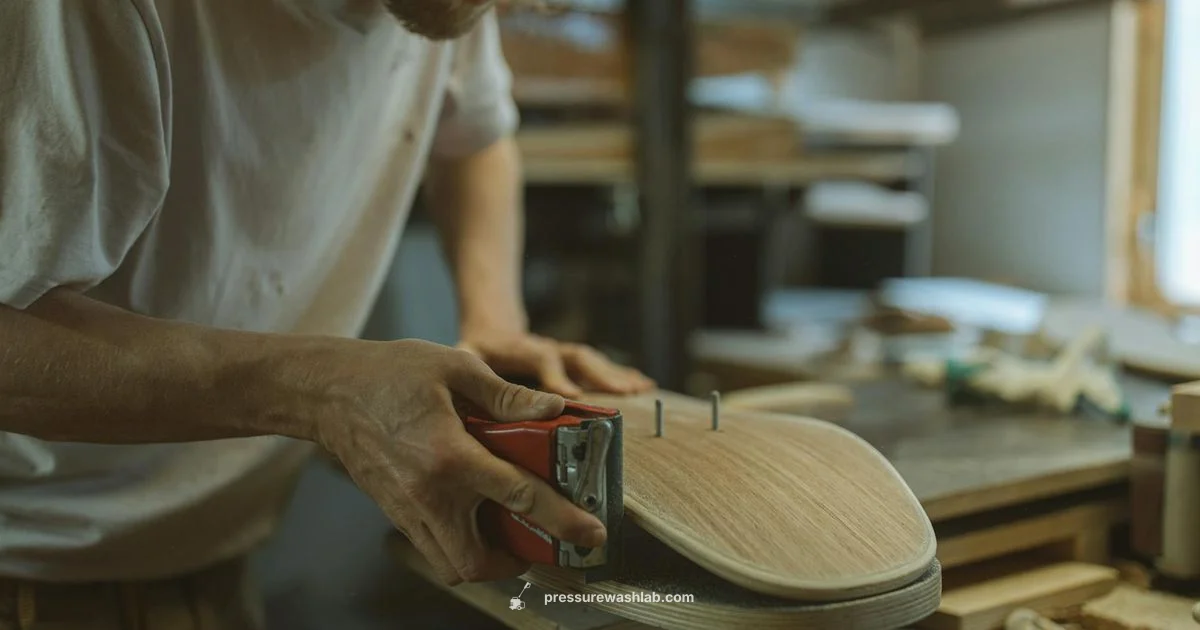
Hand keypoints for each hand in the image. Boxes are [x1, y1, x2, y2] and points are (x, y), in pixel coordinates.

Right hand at [309, 338, 605, 584]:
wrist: (328, 391)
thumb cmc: (389, 373)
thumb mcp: (455, 367)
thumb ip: (507, 395)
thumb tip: (554, 409)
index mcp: (449, 456)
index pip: (519, 499)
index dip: (563, 519)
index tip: (592, 533)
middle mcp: (429, 495)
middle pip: (479, 561)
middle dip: (519, 560)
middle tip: (543, 538)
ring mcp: (408, 509)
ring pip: (453, 565)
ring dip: (489, 560)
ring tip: (512, 532)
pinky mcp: (396, 512)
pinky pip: (433, 549)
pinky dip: (461, 547)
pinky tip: (478, 516)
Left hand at [456, 330, 654, 397]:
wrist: (495, 328)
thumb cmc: (479, 349)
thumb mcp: (466, 355)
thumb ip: (466, 366)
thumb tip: (461, 393)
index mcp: (522, 349)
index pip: (542, 360)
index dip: (556, 378)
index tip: (571, 396)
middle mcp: (548, 350)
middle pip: (577, 358)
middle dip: (600, 375)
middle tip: (623, 392)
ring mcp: (563, 356)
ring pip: (593, 362)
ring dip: (616, 374)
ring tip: (641, 389)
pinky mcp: (573, 364)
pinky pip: (600, 367)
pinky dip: (623, 374)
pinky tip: (644, 385)